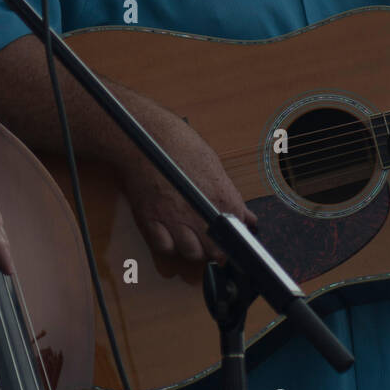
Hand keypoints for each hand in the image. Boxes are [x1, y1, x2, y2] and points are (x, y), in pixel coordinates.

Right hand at [121, 116, 256, 263]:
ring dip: (195, 250)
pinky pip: (165, 247)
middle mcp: (199, 211)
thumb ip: (230, 195)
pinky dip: (170, 246)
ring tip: (194, 239)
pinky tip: (172, 235)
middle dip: (218, 249)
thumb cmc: (178, 144)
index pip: (237, 229)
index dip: (238, 236)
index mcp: (220, 195)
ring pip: (192, 253)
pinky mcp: (151, 220)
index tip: (235, 237)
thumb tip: (246, 216)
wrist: (143, 136)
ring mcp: (174, 218)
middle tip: (214, 242)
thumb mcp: (213, 164)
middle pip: (215, 249)